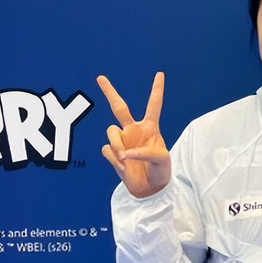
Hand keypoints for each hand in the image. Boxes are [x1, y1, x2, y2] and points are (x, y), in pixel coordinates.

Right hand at [97, 72, 170, 197]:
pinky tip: (124, 167)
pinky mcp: (113, 153)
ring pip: (110, 131)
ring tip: (125, 159)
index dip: (157, 90)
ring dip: (116, 145)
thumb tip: (125, 152)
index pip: (153, 105)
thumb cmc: (161, 170)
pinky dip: (115, 159)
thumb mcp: (161, 159)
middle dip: (109, 92)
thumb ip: (145, 152)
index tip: (160, 74)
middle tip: (100, 77)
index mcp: (150, 127)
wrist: (150, 188)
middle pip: (118, 107)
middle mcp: (134, 130)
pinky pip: (107, 150)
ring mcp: (122, 140)